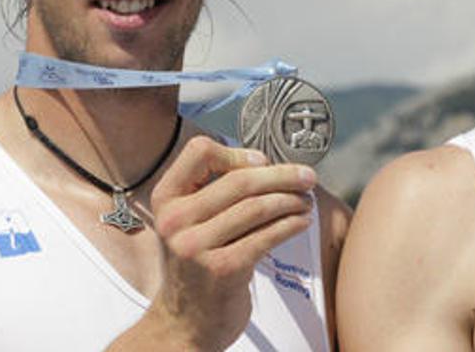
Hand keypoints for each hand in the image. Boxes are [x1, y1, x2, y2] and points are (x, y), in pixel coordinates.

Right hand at [146, 136, 315, 349]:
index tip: (264, 162)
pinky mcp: (222, 269)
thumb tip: (268, 165)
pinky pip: (266, 236)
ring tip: (306, 201)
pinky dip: (291, 224)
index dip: (237, 153)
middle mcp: (176, 220)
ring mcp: (196, 246)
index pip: (200, 151)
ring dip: (292, 200)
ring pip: (257, 207)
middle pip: (240, 180)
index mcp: (166, 199)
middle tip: (308, 177)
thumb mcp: (189, 223)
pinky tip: (302, 222)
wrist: (184, 322)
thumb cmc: (197, 266)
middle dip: (283, 176)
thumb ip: (214, 192)